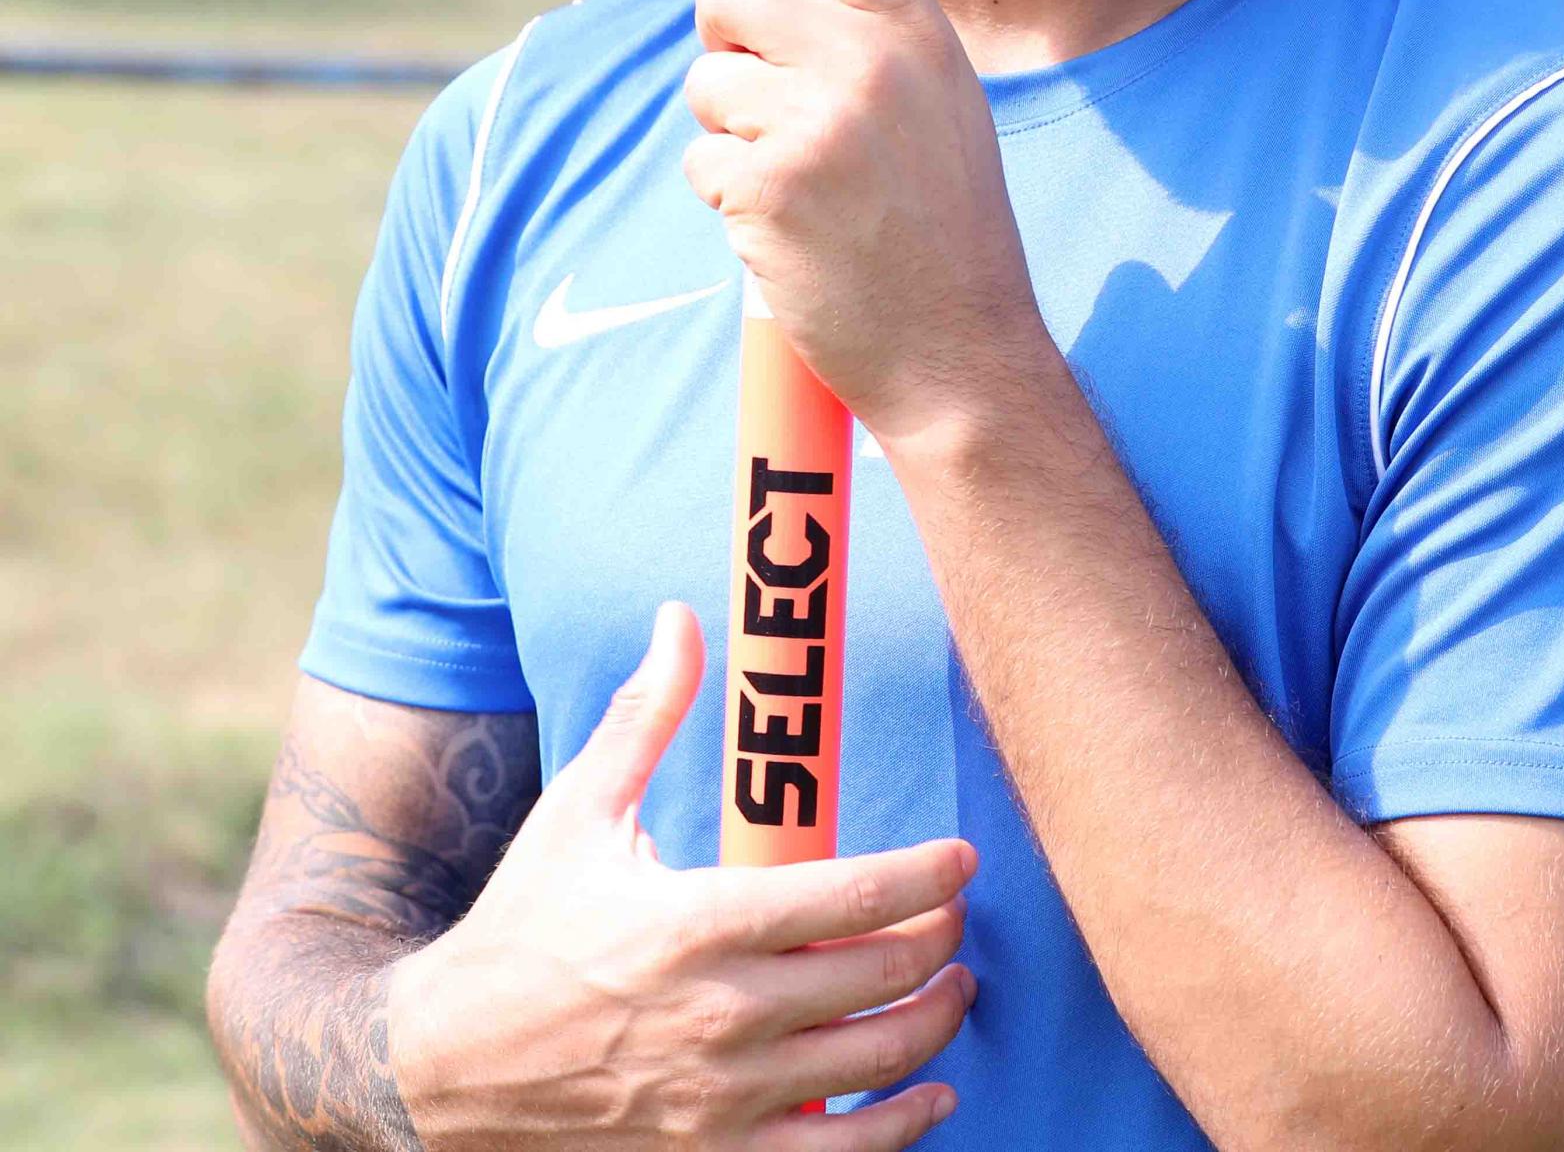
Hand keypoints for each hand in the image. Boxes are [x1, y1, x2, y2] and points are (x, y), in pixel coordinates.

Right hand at [389, 604, 975, 1148]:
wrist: (445, 1066)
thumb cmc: (521, 929)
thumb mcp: (579, 810)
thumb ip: (645, 714)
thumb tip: (680, 617)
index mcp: (699, 921)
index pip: (855, 896)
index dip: (928, 875)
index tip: (962, 859)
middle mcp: (723, 1014)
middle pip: (883, 975)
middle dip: (941, 939)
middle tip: (956, 913)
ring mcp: (724, 1099)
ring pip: (877, 1062)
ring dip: (935, 1022)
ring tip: (954, 987)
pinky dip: (903, 1129)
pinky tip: (932, 1097)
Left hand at [683, 0, 1054, 444]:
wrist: (961, 353)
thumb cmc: (946, 230)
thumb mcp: (941, 104)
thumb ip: (876, 35)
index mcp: (916, 32)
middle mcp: (868, 63)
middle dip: (720, 33)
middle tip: (751, 81)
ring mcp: (814, 124)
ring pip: (708, 83)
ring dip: (729, 130)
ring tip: (796, 183)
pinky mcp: (766, 188)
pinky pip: (702, 158)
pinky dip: (728, 195)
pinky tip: (785, 231)